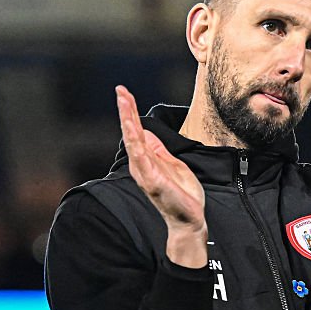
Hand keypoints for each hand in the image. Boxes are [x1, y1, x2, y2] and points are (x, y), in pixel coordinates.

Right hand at [116, 85, 207, 266]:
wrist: (190, 219)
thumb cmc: (182, 194)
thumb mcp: (173, 164)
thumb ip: (159, 149)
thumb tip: (147, 132)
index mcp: (147, 159)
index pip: (137, 131)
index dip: (130, 111)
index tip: (124, 92)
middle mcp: (141, 165)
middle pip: (131, 132)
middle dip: (126, 110)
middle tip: (120, 89)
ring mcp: (145, 172)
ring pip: (133, 140)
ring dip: (128, 120)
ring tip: (123, 101)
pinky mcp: (152, 180)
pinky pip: (142, 157)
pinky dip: (135, 141)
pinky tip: (133, 127)